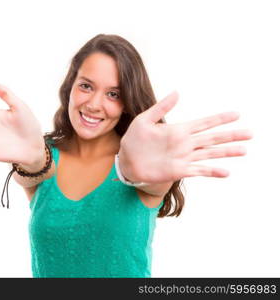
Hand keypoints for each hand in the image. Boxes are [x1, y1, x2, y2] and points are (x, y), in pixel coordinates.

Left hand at [118, 91, 252, 183]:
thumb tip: (177, 92)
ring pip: (209, 154)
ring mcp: (183, 158)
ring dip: (226, 152)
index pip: (204, 123)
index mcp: (178, 130)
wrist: (127, 161)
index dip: (219, 119)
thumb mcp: (144, 120)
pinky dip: (212, 171)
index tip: (236, 114)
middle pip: (212, 138)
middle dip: (230, 135)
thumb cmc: (134, 140)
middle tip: (250, 133)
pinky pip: (198, 171)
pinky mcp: (179, 170)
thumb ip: (161, 108)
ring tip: (243, 150)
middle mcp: (185, 144)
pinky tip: (225, 172)